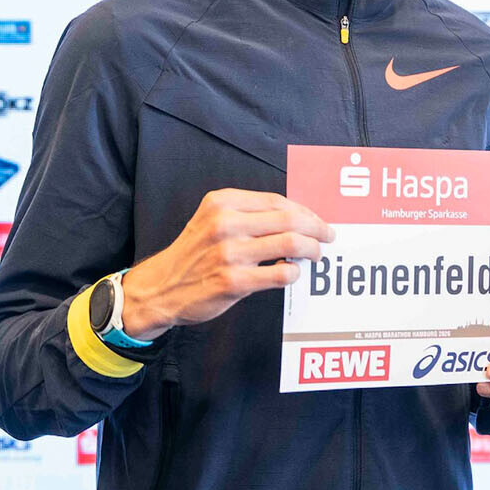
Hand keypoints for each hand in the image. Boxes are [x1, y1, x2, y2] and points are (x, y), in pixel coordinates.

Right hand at [120, 189, 333, 339]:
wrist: (161, 288)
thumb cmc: (193, 254)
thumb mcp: (212, 220)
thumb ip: (248, 214)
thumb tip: (296, 217)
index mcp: (222, 203)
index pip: (277, 201)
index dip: (305, 211)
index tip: (318, 220)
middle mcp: (225, 224)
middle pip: (289, 219)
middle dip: (317, 227)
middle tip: (328, 236)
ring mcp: (229, 253)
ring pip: (290, 244)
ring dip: (312, 250)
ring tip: (316, 255)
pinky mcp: (233, 281)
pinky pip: (281, 274)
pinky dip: (294, 273)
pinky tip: (293, 273)